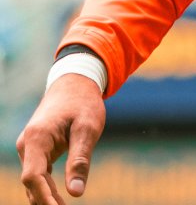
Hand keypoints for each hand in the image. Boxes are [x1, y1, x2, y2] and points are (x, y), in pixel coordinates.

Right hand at [17, 75, 105, 204]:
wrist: (75, 83)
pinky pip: (38, 175)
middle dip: (46, 202)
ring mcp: (29, 148)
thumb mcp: (88, 128)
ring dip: (46, 199)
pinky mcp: (36, 150)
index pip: (33, 176)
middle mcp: (27, 144)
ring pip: (34, 181)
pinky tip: (59, 202)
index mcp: (37, 137)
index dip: (44, 198)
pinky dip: (47, 189)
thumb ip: (80, 159)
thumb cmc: (83, 102)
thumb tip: (75, 193)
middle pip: (32, 182)